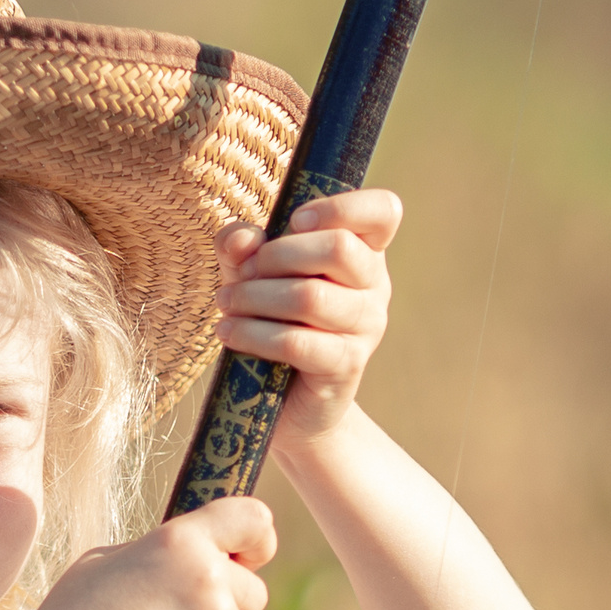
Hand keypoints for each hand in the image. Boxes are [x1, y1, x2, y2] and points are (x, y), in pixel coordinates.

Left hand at [214, 188, 399, 442]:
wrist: (288, 403)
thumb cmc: (273, 323)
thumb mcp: (253, 275)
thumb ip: (243, 248)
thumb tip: (241, 239)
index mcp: (364, 252)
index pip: (383, 211)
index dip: (339, 207)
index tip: (294, 222)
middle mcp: (374, 287)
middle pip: (339, 248)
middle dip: (277, 255)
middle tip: (244, 274)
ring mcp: (366, 329)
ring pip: (311, 296)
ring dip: (254, 297)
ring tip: (227, 304)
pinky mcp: (345, 367)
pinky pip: (296, 342)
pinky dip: (253, 334)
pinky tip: (227, 332)